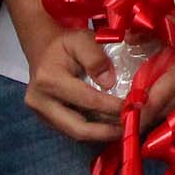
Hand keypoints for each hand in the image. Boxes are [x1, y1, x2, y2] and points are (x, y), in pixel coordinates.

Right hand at [23, 23, 125, 142]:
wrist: (43, 51)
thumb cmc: (65, 44)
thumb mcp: (82, 39)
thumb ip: (96, 58)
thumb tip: (109, 83)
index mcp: (48, 80)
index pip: (87, 100)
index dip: (113, 107)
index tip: (134, 107)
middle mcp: (40, 102)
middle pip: (78, 129)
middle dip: (107, 132)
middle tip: (131, 129)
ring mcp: (41, 115)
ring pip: (76, 134)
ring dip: (102, 135)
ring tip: (124, 129)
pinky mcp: (48, 121)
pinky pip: (73, 131)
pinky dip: (94, 132)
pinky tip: (111, 126)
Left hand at [134, 0, 174, 120]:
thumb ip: (158, 24)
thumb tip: (129, 37)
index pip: (157, 97)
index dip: (139, 112)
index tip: (121, 126)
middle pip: (165, 108)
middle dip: (143, 121)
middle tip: (122, 132)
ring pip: (173, 101)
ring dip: (153, 112)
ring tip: (133, 123)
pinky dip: (163, 99)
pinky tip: (153, 98)